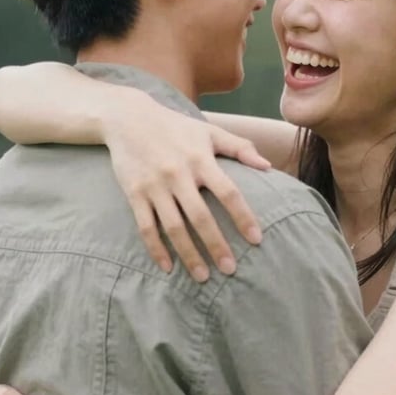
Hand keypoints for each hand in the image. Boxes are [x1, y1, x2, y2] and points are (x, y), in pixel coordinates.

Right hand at [103, 90, 269, 280]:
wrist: (127, 118)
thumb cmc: (175, 126)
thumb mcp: (209, 131)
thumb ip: (240, 147)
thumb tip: (268, 166)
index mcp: (200, 159)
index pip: (228, 192)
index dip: (243, 217)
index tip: (256, 240)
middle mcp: (178, 174)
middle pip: (200, 216)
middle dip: (216, 245)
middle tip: (230, 270)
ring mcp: (154, 186)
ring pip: (174, 227)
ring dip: (189, 254)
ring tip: (203, 277)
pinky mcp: (134, 194)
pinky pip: (146, 227)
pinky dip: (156, 249)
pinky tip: (167, 267)